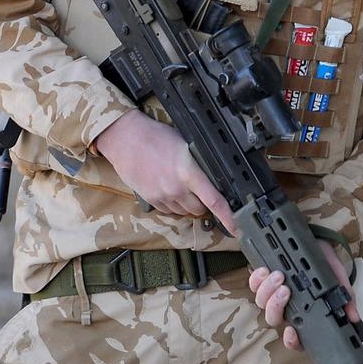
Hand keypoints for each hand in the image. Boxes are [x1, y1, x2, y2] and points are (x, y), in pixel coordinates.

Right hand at [95, 110, 235, 232]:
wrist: (126, 139)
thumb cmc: (155, 136)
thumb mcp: (184, 144)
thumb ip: (198, 164)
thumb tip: (212, 177)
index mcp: (188, 172)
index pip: (214, 201)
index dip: (228, 217)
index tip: (236, 227)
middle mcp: (176, 188)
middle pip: (200, 210)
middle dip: (204, 203)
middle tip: (199, 188)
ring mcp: (163, 196)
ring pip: (184, 212)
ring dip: (188, 204)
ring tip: (180, 184)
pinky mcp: (151, 200)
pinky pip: (169, 211)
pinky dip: (173, 204)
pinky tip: (168, 188)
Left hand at [248, 240, 359, 349]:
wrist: (314, 239)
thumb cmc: (324, 262)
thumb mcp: (338, 278)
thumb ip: (345, 297)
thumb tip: (354, 317)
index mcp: (304, 312)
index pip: (295, 337)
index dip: (291, 341)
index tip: (291, 332)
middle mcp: (286, 306)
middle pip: (273, 318)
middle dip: (276, 307)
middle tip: (285, 290)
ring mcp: (272, 292)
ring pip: (262, 302)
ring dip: (268, 290)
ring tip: (279, 275)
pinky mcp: (263, 277)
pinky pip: (253, 283)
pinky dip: (256, 278)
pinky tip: (265, 270)